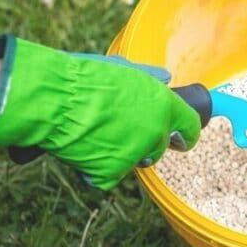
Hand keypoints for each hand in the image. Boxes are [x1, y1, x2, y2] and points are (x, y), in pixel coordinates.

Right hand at [0, 35, 200, 189]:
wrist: (55, 100)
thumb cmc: (85, 79)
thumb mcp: (124, 71)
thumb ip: (149, 80)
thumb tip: (166, 78)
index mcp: (164, 105)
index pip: (191, 125)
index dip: (187, 133)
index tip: (182, 139)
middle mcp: (156, 131)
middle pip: (160, 146)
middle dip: (146, 143)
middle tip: (122, 134)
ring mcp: (136, 153)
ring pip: (136, 160)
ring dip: (122, 154)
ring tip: (97, 135)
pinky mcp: (112, 172)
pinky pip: (108, 176)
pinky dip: (96, 168)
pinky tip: (83, 150)